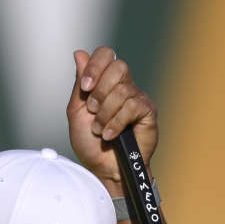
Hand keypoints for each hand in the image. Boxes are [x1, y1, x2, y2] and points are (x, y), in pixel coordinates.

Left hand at [66, 46, 157, 193]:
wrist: (104, 170)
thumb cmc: (90, 144)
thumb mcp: (77, 111)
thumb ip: (80, 83)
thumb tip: (80, 53)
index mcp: (106, 82)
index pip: (106, 55)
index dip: (95, 66)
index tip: (85, 88)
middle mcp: (125, 86)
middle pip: (118, 66)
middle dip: (100, 91)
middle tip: (92, 111)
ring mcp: (138, 98)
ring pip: (122, 91)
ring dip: (105, 113)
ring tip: (100, 130)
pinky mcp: (148, 113)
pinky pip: (132, 107)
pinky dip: (116, 123)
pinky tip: (110, 136)